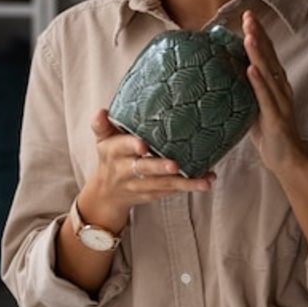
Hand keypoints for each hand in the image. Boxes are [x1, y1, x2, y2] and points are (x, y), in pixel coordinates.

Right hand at [77, 109, 215, 231]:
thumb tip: (102, 111)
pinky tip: (205, 181)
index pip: (120, 147)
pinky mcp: (152, 195)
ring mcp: (139, 185)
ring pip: (161, 185)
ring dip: (183, 183)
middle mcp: (125, 171)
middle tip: (174, 165)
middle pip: (143, 169)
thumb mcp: (103, 140)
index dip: (131, 146)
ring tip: (203, 181)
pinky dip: (188, 186)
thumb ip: (102, 125)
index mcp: (113, 152)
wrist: (106, 194)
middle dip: (159, 168)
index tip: (143, 145)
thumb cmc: (110, 157)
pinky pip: (170, 191)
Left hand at [242, 10, 307, 173]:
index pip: (268, 53)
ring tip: (249, 35)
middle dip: (258, 35)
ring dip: (258, 53)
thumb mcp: (253, 105)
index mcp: (276, 84)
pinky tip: (251, 69)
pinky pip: (266, 97)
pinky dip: (259, 82)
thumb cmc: (269, 132)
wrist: (287, 159)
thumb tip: (222, 73)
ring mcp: (280, 102)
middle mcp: (281, 88)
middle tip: (248, 16)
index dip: (259, 34)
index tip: (247, 16)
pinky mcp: (276, 118)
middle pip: (269, 56)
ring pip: (269, 73)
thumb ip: (243, 89)